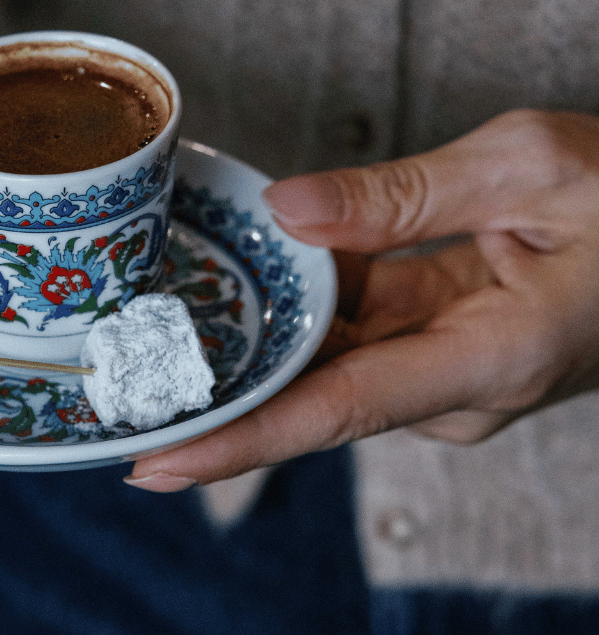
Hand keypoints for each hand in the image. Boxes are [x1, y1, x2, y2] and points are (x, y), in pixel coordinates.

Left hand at [127, 109, 598, 489]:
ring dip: (242, 355)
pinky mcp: (440, 350)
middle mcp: (458, 386)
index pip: (335, 410)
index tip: (154, 465)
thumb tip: (286, 212)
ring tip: (142, 347)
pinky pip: (351, 339)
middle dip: (213, 399)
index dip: (239, 442)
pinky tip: (226, 297)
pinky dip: (291, 319)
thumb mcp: (523, 168)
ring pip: (324, 366)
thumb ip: (398, 196)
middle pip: (310, 397)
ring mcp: (446, 373)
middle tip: (111, 395)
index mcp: (490, 355)